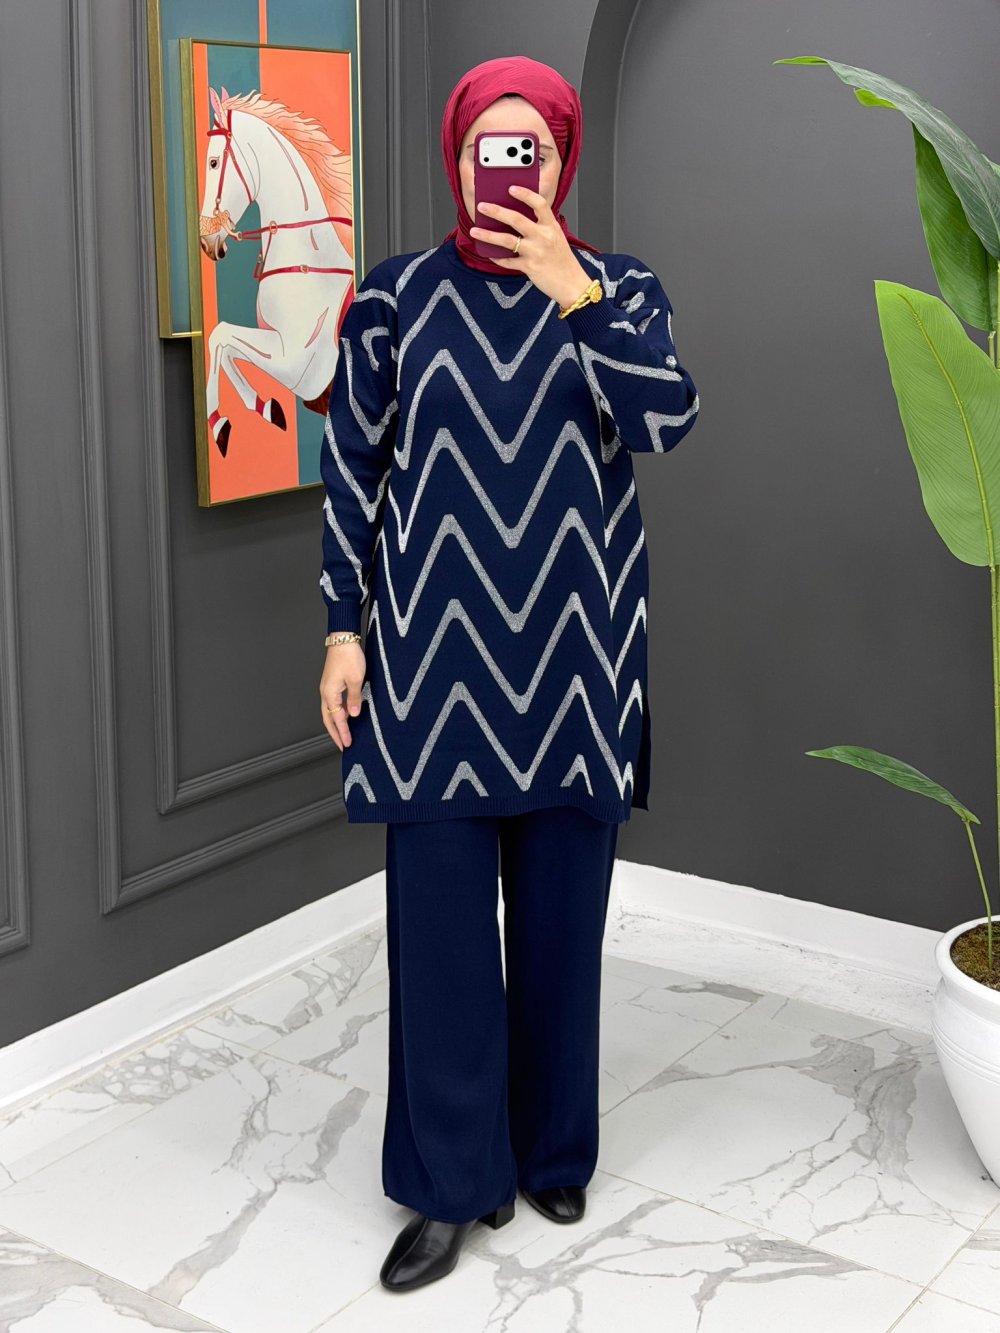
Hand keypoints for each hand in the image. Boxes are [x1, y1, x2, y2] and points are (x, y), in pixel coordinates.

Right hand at [320, 642, 365, 751]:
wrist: (343, 638)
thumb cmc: (348, 655)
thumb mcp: (356, 679)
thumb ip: (354, 699)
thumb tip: (353, 715)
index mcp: (329, 693)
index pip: (336, 719)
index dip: (343, 733)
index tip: (347, 744)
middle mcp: (326, 692)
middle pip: (328, 719)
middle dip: (335, 733)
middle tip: (342, 745)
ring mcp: (328, 687)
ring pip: (330, 711)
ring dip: (336, 724)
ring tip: (344, 734)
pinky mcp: (332, 683)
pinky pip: (334, 703)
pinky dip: (339, 713)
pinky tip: (347, 715)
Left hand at [470, 185, 592, 307]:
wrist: (573, 284)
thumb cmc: (563, 261)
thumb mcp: (556, 238)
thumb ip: (540, 227)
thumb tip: (515, 218)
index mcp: (552, 226)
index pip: (539, 203)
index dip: (525, 194)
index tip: (511, 188)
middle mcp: (544, 237)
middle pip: (516, 219)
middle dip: (496, 211)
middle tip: (482, 206)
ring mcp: (536, 252)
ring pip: (507, 240)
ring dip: (488, 235)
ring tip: (475, 230)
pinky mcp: (530, 267)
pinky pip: (508, 261)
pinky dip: (497, 258)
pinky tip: (489, 254)